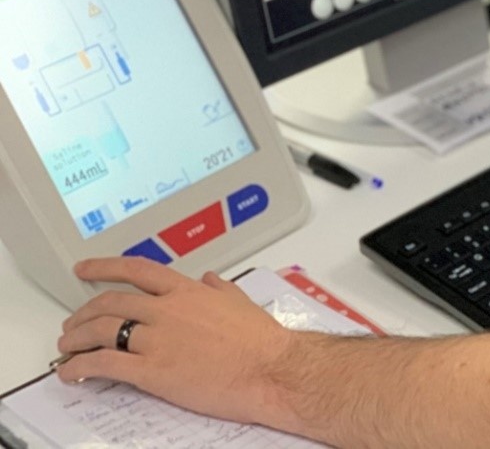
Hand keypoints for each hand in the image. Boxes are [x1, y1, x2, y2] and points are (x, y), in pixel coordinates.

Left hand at [55, 257, 295, 426]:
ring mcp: (158, 340)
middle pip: (110, 303)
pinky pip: (105, 364)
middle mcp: (168, 310)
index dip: (103, 267)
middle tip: (73, 322)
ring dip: (76, 338)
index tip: (85, 268)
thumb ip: (220, 288)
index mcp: (188, 291)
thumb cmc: (261, 339)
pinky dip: (81, 367)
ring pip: (101, 331)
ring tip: (67, 347)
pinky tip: (72, 372)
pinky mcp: (153, 371)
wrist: (271, 368)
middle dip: (83, 312)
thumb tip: (210, 280)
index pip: (136, 270)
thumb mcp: (241, 302)